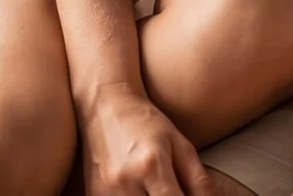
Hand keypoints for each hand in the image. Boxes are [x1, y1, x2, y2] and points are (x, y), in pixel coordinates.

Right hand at [77, 84, 207, 195]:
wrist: (105, 106)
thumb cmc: (146, 123)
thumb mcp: (180, 144)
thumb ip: (199, 179)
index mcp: (151, 165)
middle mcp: (125, 181)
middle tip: (173, 192)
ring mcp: (105, 191)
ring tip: (155, 190)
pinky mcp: (93, 195)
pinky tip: (141, 192)